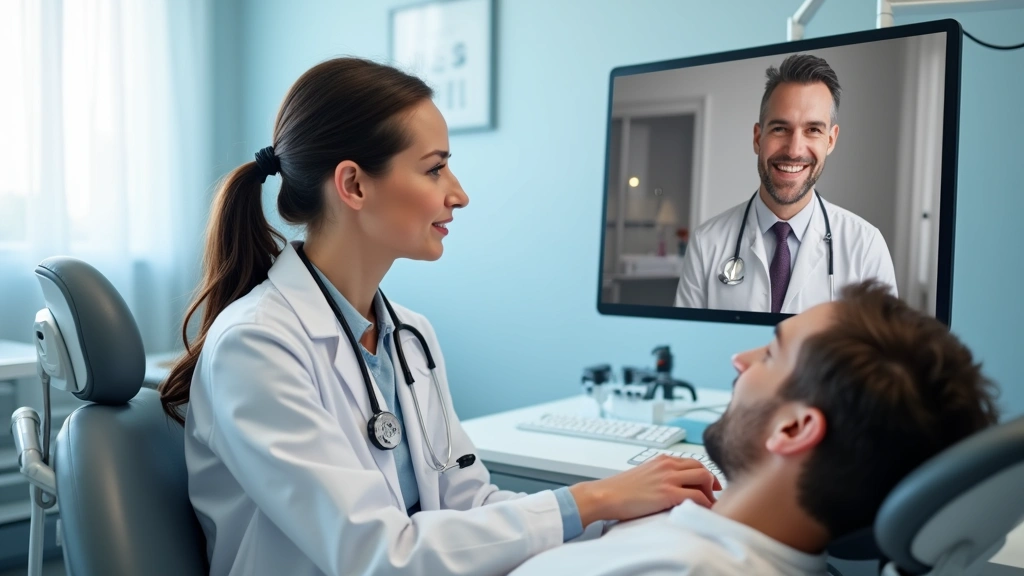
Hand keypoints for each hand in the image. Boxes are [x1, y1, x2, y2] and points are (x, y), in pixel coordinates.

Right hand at [569, 455, 721, 526]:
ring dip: (710, 492)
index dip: (704, 473)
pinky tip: (703, 511)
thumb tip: (671, 486)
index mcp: (661, 460)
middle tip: (714, 495)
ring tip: (709, 505)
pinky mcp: (668, 493)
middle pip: (702, 467)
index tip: (709, 485)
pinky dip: (705, 504)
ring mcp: (669, 478)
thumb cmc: (620, 489)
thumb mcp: (643, 475)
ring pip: (704, 478)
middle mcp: (668, 465)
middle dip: (711, 482)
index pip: (692, 461)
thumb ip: (659, 475)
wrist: (605, 495)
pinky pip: (698, 496)